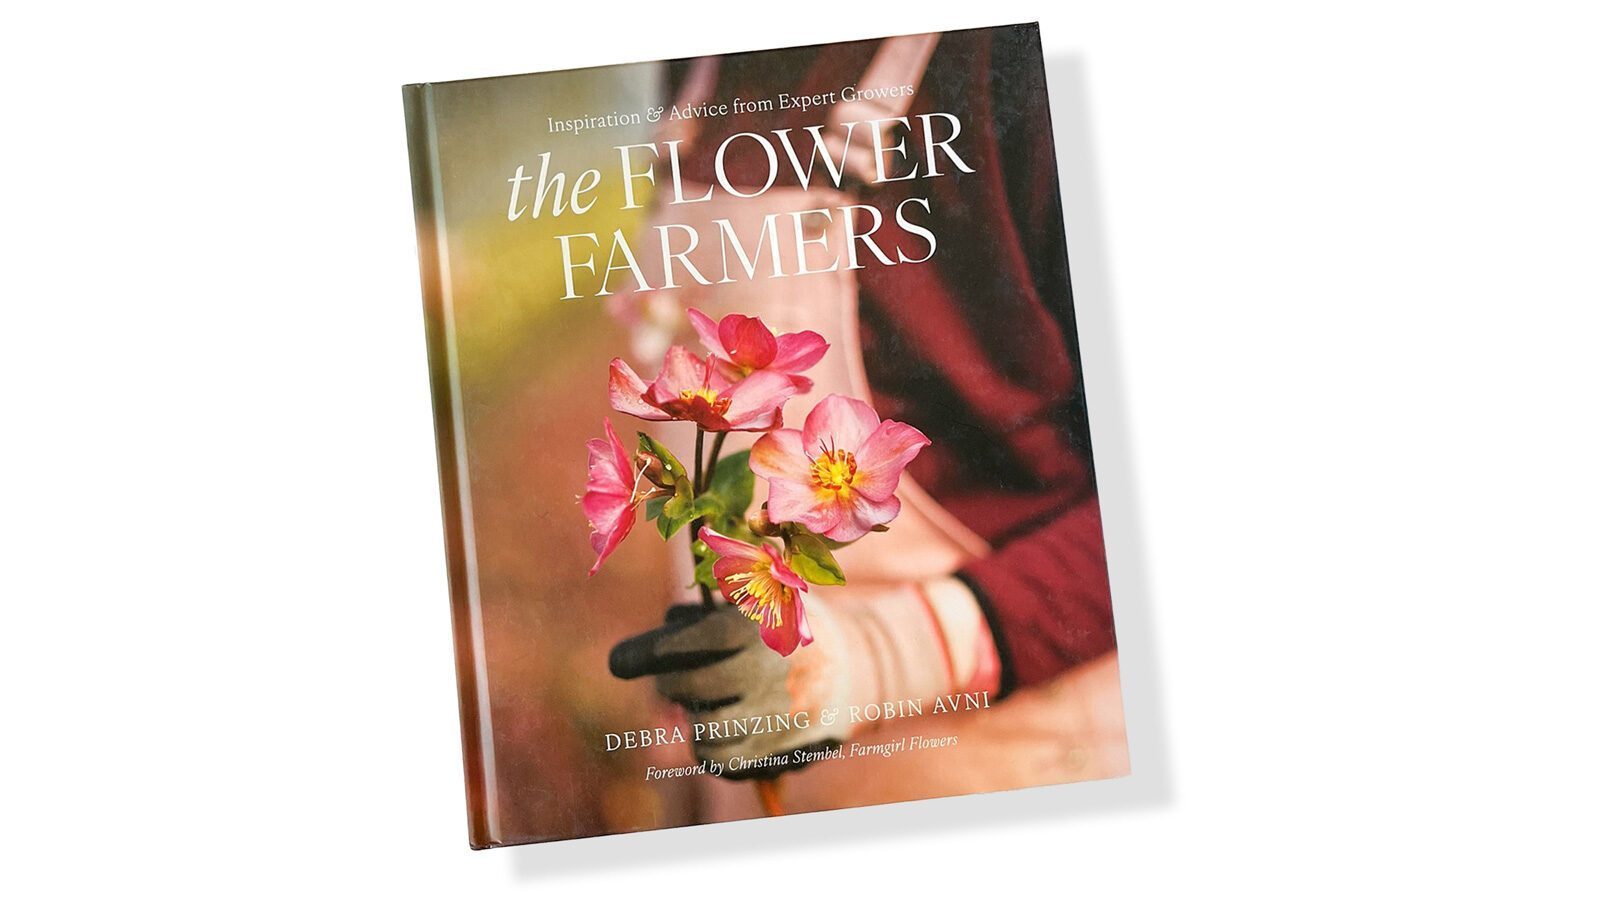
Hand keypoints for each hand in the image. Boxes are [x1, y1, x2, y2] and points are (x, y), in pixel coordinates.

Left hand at [609, 603, 850, 777]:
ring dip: (695, 717)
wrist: (855, 668)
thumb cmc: (785, 627)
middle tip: (671, 679)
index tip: (618, 663)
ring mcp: (778, 718)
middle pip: (689, 687)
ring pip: (703, 733)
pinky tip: (724, 728)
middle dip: (669, 683)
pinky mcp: (781, 753)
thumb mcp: (754, 601)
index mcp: (764, 627)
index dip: (648, 653)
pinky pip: (723, 764)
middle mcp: (771, 674)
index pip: (692, 642)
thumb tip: (664, 624)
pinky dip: (712, 748)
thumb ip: (705, 612)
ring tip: (710, 703)